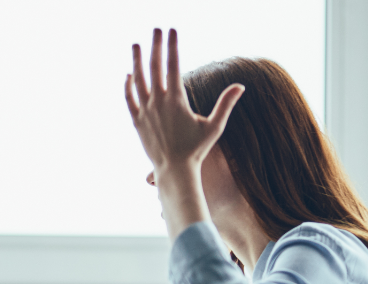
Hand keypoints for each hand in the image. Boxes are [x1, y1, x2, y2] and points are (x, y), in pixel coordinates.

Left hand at [125, 28, 243, 173]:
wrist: (174, 170)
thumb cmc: (196, 149)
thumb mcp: (214, 126)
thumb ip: (225, 104)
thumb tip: (240, 86)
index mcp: (176, 100)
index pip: (173, 64)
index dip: (172, 46)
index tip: (172, 30)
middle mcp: (158, 102)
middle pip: (155, 67)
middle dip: (156, 46)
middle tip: (156, 29)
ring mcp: (145, 111)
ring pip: (138, 80)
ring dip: (136, 60)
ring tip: (135, 44)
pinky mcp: (137, 122)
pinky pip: (129, 99)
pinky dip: (127, 86)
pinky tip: (128, 74)